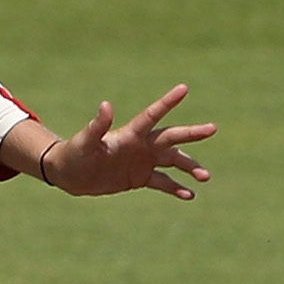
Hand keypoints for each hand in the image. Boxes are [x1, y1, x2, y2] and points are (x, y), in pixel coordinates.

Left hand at [44, 84, 215, 199]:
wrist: (70, 174)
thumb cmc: (74, 153)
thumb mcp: (85, 141)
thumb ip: (98, 125)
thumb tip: (106, 105)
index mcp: (130, 133)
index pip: (153, 115)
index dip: (168, 102)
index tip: (184, 88)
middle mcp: (141, 144)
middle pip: (171, 137)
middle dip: (192, 133)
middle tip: (213, 128)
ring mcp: (142, 161)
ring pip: (173, 161)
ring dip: (189, 166)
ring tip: (205, 177)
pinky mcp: (140, 178)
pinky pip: (163, 182)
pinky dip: (176, 188)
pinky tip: (189, 195)